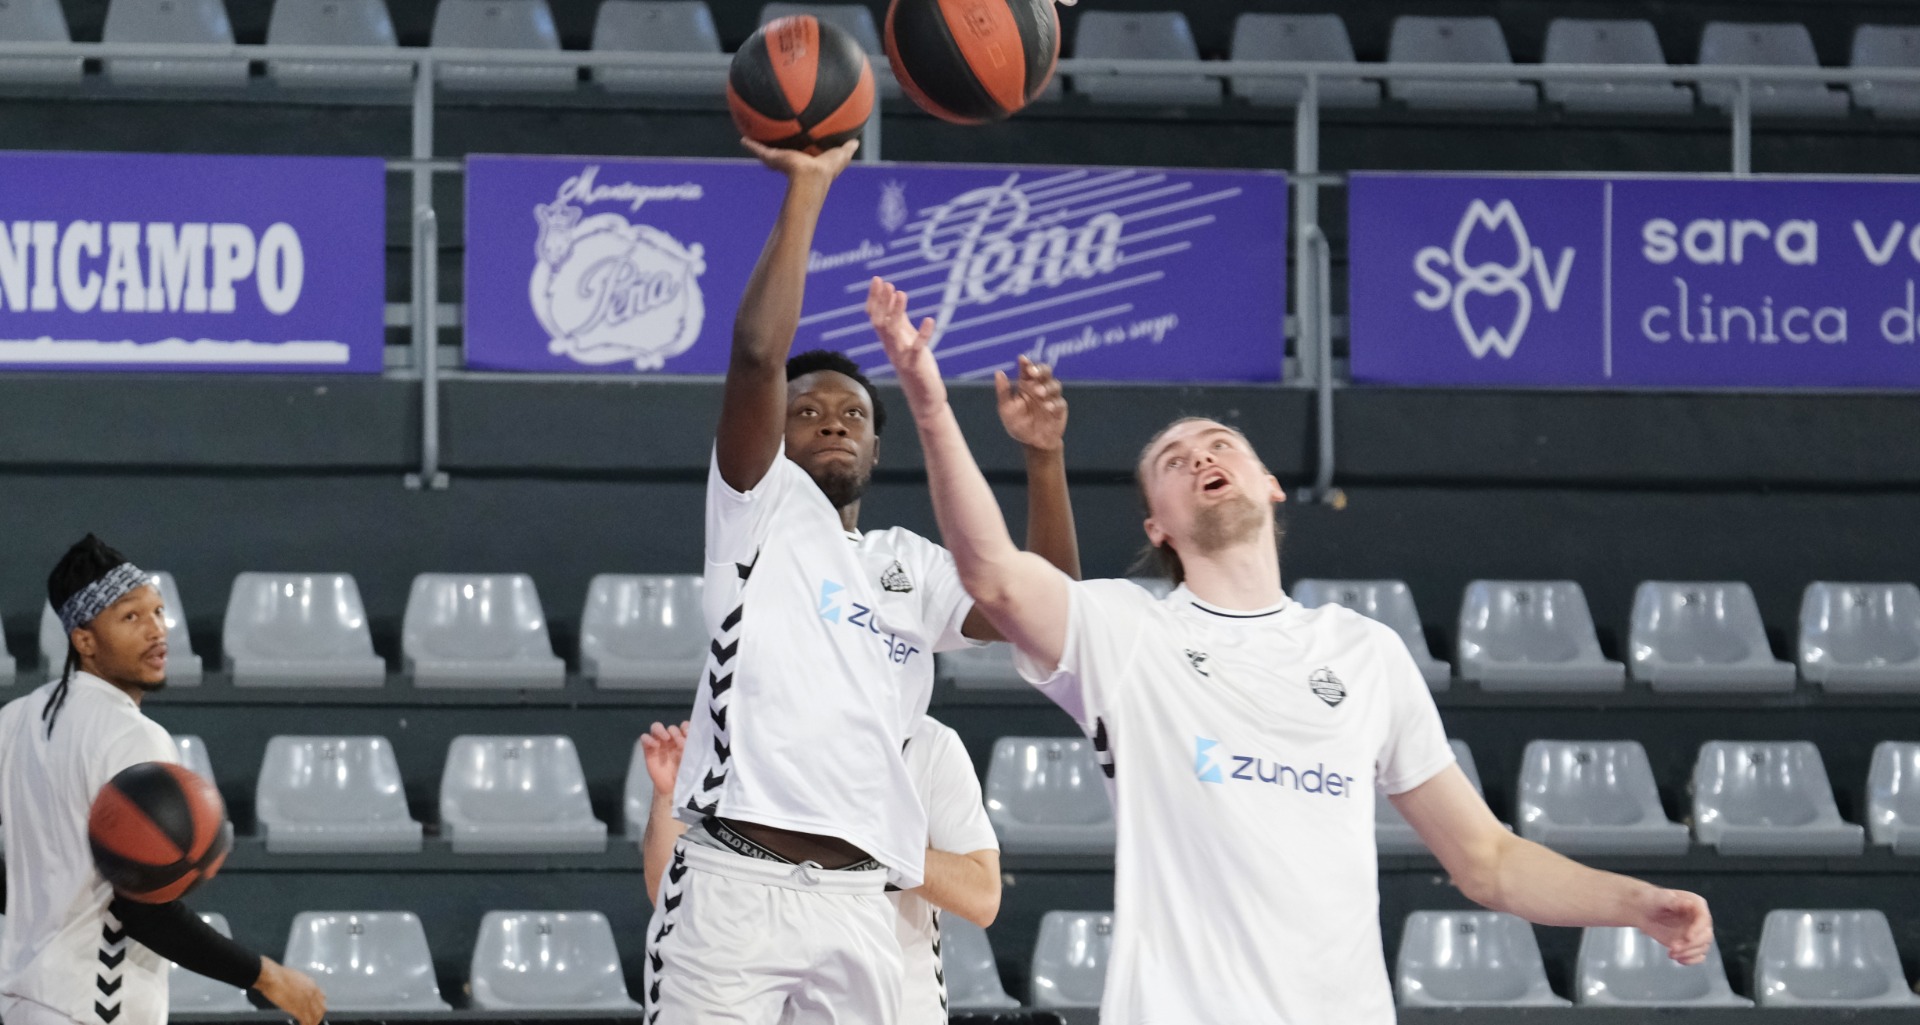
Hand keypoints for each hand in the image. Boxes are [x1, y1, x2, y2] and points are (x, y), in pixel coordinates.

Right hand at [253, 958, 325, 1024]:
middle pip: (320, 1010)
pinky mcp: (297, 1008)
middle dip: (317, 1017)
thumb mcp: (299, 977)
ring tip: (307, 1024)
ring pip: (315, 1016)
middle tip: (312, 1021)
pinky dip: (305, 1024)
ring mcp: (305, 1001)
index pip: (322, 999)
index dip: (319, 1007)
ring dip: (312, 1022)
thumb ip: (305, 983)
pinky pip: (305, 1020)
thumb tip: (305, 987)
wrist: (273, 977)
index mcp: (313, 985)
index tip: (315, 1011)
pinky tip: (302, 1024)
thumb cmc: (281, 976)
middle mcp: (312, 994)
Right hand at [640, 720, 689, 794]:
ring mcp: (659, 743)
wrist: (672, 787)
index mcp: (683, 739)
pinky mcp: (648, 749)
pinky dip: (648, 738)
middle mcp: (671, 739)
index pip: (684, 726)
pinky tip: (655, 745)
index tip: (688, 733)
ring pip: (656, 727)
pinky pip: (644, 738)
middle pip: (671, 727)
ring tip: (666, 737)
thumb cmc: (683, 773)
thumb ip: (689, 749)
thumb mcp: (691, 760)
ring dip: (660, 730)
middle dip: (676, 733)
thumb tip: (686, 740)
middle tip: (680, 742)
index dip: (686, 727)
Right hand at [741, 137, 859, 182]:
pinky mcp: (772, 160)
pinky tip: (743, 138)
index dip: (802, 149)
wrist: (809, 177)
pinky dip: (751, 145)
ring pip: (769, 153)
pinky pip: (759, 151)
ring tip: (752, 134)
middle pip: (784, 154)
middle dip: (779, 148)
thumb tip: (856, 141)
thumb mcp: (840, 156)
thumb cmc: (826, 169)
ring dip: (761, 146)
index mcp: (807, 163)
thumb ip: (847, 149)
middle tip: (774, 134)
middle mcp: (792, 163)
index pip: (803, 155)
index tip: (799, 140)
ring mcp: (781, 162)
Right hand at [866, 276, 946, 415]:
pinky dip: (923, 334)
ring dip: (896, 313)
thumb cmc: (917, 368)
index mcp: (888, 341)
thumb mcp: (908, 339)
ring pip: (893, 333)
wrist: (924, 398)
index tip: (877, 279)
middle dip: (881, 302)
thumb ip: (901, 320)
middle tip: (884, 283)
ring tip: (902, 293)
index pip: (875, 317)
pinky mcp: (916, 366)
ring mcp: (902, 357)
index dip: (875, 299)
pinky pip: (917, 348)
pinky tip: (930, 320)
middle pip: (879, 323)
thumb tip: (896, 295)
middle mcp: (891, 348)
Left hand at [995, 356, 1066, 451]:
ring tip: (1039, 393)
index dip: (1026, 363)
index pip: (1028, 369)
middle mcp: (1040, 388)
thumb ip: (1003, 391)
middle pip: (1045, 371)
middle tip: (1034, 373)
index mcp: (1026, 385)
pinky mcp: (1060, 409)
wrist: (1031, 443)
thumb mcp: (1006, 409)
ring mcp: (1051, 397)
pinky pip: (1060, 403)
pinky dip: (1054, 403)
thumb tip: (998, 372)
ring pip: (1054, 384)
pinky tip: (1048, 407)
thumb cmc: (1018, 424)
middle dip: (1041, 369)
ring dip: (1047, 387)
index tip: (1022, 359)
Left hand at [1634, 888, 1712, 964]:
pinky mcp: (1690, 944)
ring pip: (1702, 947)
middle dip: (1691, 945)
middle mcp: (1700, 919)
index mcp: (1696, 905)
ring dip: (1689, 953)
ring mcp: (1696, 932)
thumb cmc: (1652, 900)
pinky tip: (1679, 960)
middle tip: (1673, 947)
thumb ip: (1674, 901)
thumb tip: (1689, 903)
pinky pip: (1698, 955)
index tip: (1687, 938)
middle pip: (1706, 936)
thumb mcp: (1660, 898)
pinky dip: (1691, 960)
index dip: (1698, 929)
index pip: (1704, 919)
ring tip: (1671, 954)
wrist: (1644, 911)